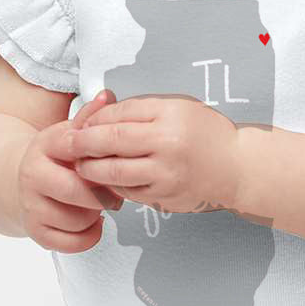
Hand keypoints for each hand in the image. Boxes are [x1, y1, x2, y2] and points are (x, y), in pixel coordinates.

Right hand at [15, 89, 124, 252]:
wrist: (16, 179)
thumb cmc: (56, 157)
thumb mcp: (70, 131)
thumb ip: (91, 116)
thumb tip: (108, 96)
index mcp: (46, 144)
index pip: (78, 148)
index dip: (103, 157)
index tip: (114, 161)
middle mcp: (33, 174)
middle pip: (79, 191)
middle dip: (104, 194)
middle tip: (114, 191)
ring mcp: (30, 204)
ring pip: (77, 219)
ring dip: (96, 215)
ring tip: (98, 204)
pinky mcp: (34, 230)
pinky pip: (70, 243)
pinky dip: (88, 236)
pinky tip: (90, 222)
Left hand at [67, 94, 241, 215]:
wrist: (237, 168)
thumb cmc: (206, 133)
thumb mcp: (179, 108)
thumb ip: (141, 110)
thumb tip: (101, 114)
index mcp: (169, 117)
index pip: (120, 115)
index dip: (95, 119)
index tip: (80, 121)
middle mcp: (167, 146)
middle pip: (111, 142)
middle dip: (82, 143)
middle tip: (67, 142)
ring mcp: (165, 176)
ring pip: (113, 172)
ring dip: (91, 168)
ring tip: (81, 163)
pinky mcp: (164, 198)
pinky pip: (128, 191)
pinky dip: (113, 185)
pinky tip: (107, 179)